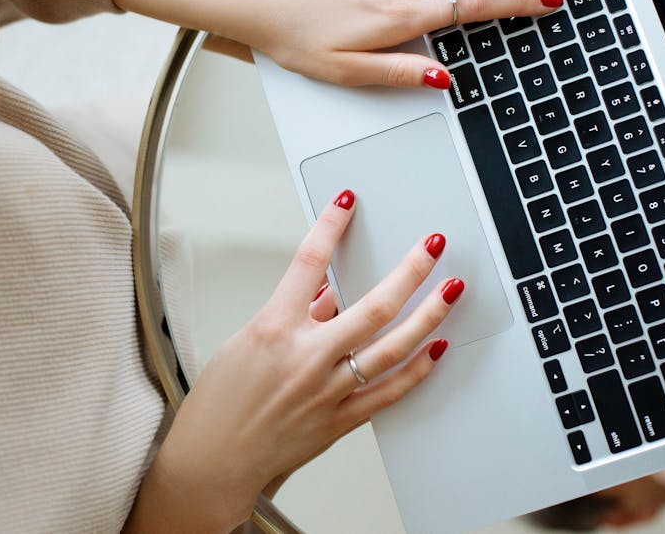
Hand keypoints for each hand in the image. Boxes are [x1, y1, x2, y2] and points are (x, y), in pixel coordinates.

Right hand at [125, 190, 463, 532]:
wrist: (214, 462)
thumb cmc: (219, 406)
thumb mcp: (244, 344)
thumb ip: (290, 318)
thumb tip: (324, 295)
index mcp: (272, 329)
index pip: (307, 263)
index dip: (330, 226)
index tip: (346, 203)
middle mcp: (305, 358)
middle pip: (372, 306)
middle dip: (409, 270)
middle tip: (431, 246)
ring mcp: (327, 390)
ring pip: (391, 347)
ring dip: (428, 315)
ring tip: (450, 290)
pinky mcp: (340, 419)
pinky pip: (389, 391)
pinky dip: (417, 370)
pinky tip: (436, 349)